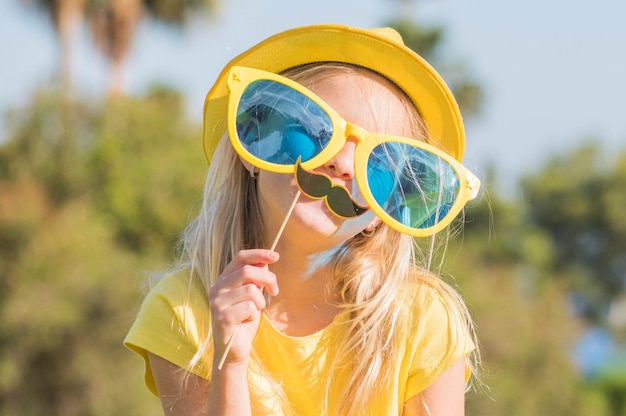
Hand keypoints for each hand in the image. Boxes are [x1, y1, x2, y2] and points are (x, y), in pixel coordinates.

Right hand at [208, 249, 279, 367]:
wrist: (235, 349)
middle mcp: (216, 288)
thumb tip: (266, 260)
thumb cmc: (244, 320)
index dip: (259, 254)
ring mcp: (217, 302)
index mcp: (223, 279)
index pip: (240, 257)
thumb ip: (256, 278)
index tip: (275, 256)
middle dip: (268, 278)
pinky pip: (249, 307)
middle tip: (275, 290)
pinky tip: (245, 322)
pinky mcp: (222, 317)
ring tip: (254, 311)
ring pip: (251, 290)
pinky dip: (254, 315)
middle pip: (248, 271)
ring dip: (260, 302)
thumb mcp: (252, 295)